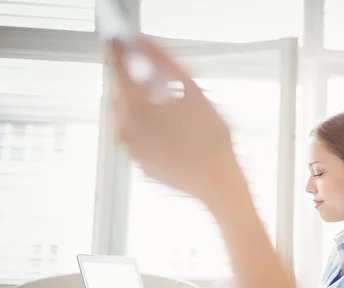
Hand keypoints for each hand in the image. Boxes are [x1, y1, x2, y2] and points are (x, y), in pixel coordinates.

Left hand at [108, 36, 238, 209]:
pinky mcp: (138, 163)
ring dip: (136, 105)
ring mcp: (131, 149)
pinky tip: (168, 130)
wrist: (217, 182)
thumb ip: (165, 62)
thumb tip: (143, 42)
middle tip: (149, 76)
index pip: (117, 69)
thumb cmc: (211, 140)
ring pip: (124, 117)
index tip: (117, 40)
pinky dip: (143, 127)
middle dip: (130, 81)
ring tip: (164, 106)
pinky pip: (133, 138)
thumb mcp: (193, 91)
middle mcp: (127, 128)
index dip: (117, 51)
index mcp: (138, 107)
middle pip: (119, 94)